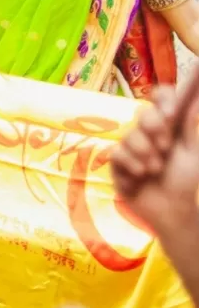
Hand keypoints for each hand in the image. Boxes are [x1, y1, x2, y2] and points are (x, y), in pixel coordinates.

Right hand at [111, 82, 198, 239]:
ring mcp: (129, 145)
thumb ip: (190, 128)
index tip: (171, 112)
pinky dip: (132, 167)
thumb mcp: (192, 155)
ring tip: (154, 170)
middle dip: (154, 128)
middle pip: (143, 112)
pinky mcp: (116, 162)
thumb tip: (196, 102)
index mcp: (166, 125)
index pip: (161, 97)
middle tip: (164, 146)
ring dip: (146, 154)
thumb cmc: (183, 180)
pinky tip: (139, 178)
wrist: (170, 210)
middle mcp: (146, 131)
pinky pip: (118, 154)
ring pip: (130, 135)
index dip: (163, 98)